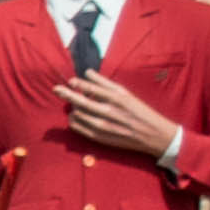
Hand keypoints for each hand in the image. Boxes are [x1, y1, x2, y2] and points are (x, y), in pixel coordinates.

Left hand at [56, 66, 176, 157]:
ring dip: (72, 108)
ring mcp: (103, 126)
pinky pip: (77, 128)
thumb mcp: (126, 93)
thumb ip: (105, 83)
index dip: (78, 83)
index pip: (91, 88)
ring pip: (77, 114)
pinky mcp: (99, 138)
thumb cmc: (139, 111)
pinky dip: (73, 120)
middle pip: (80, 102)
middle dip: (66, 94)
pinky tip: (76, 116)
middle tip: (56, 89)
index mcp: (117, 99)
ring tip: (75, 104)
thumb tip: (87, 72)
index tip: (71, 81)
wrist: (153, 135)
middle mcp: (109, 112)